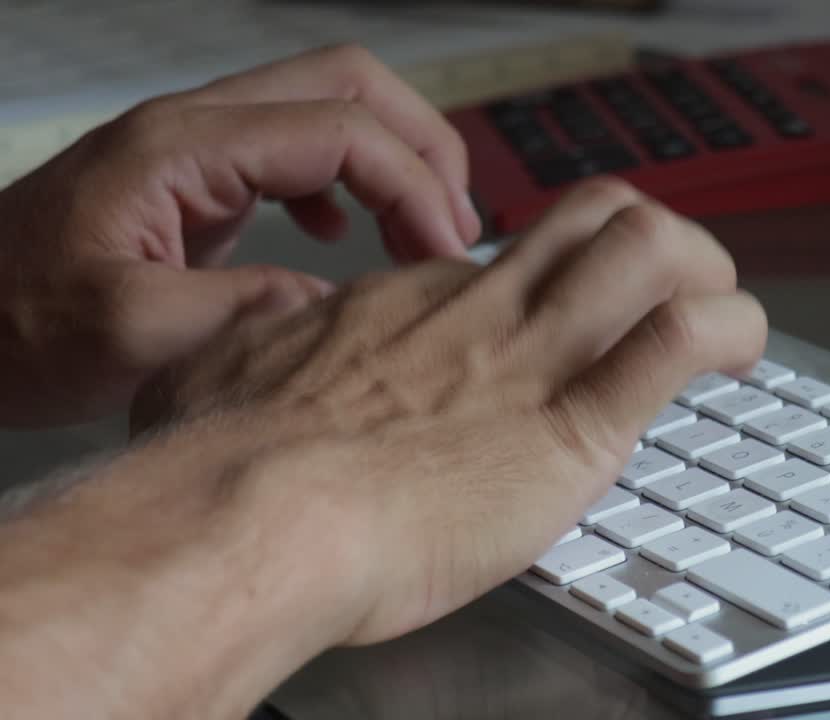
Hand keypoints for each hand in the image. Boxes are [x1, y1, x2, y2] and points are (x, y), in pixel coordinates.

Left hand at [0, 45, 480, 426]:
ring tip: (422, 233)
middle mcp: (197, 128)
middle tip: (454, 225)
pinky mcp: (197, 181)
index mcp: (183, 148)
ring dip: (392, 161)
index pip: (339, 127)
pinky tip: (347, 239)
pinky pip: (298, 151)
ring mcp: (198, 149)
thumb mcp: (130, 334)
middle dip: (421, 146)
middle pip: (349, 84)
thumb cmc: (17, 327)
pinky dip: (348, 185)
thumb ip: (246, 312)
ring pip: (329, 109)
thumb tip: (342, 305)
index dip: (412, 183)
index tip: (446, 253)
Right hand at [132, 178, 765, 645]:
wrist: (250, 519)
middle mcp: (482, 311)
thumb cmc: (226, 468)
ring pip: (649, 246)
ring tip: (723, 317)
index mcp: (411, 306)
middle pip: (595, 214)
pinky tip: (739, 352)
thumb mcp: (227, 375)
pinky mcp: (573, 425)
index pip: (512, 259)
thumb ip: (266, 356)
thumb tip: (261, 350)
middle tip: (673, 289)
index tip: (570, 315)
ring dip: (705, 269)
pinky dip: (729, 330)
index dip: (559, 279)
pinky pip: (678, 340)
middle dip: (655, 238)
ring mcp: (532, 357)